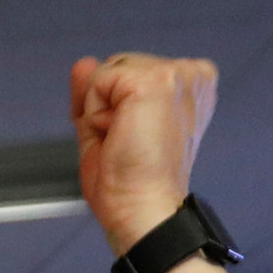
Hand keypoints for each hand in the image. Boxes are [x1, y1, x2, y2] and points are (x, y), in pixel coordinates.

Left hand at [71, 53, 217, 249]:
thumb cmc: (134, 183)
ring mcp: (176, 74)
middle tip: (125, 144)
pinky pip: (99, 81)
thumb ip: (96, 91)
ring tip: (125, 141)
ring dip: (102, 111)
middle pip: (118, 67)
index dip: (112, 106)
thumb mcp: (108, 127)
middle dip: (107, 106)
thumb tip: (83, 64)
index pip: (129, 72)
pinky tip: (120, 136)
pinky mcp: (156, 80)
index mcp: (188, 87)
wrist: (142, 209)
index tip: (128, 140)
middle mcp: (190, 75)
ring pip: (107, 73)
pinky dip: (96, 113)